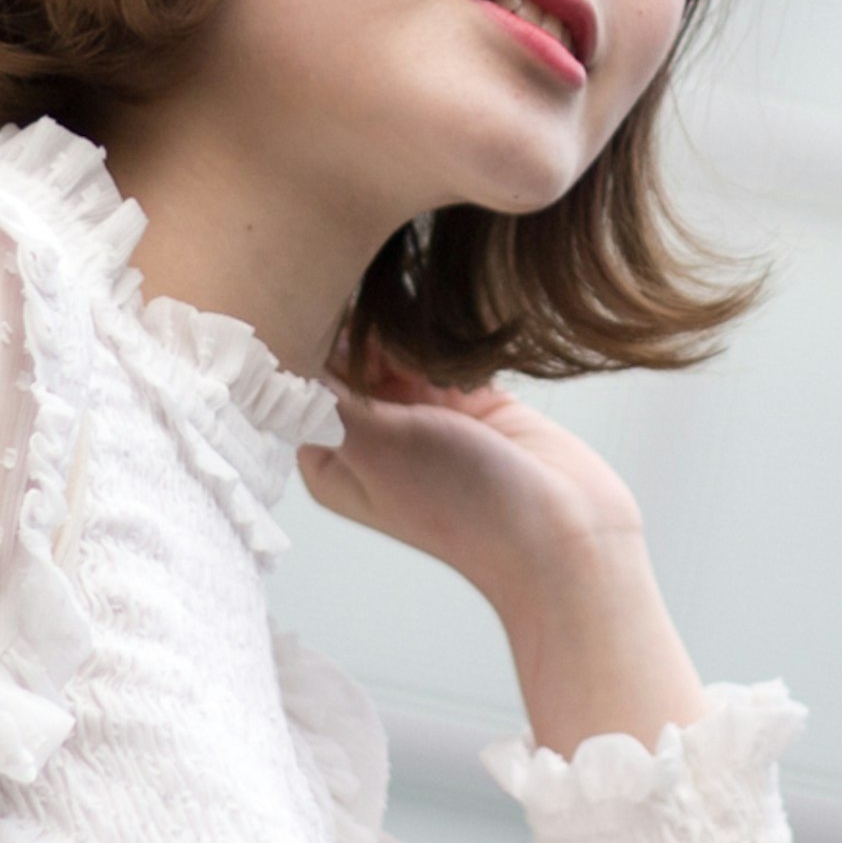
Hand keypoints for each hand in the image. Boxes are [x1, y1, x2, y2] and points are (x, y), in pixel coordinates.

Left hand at [297, 351, 639, 606]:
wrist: (561, 530)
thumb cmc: (459, 501)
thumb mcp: (374, 444)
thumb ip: (325, 394)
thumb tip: (280, 347)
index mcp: (330, 456)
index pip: (299, 381)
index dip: (309, 344)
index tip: (325, 312)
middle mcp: (367, 435)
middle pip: (345, 358)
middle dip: (362, 335)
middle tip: (385, 330)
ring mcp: (420, 416)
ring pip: (395, 347)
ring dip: (406, 335)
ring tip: (422, 340)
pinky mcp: (468, 399)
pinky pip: (443, 351)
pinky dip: (447, 342)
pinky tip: (456, 347)